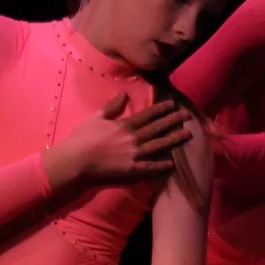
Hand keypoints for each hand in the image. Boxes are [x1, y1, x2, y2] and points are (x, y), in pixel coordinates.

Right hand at [51, 93, 188, 187]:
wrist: (75, 160)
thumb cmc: (82, 138)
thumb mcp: (96, 118)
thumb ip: (112, 107)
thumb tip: (124, 94)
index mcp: (124, 125)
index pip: (148, 115)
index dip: (162, 109)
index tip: (173, 105)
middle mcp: (133, 138)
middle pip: (157, 128)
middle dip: (174, 121)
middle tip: (188, 116)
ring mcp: (134, 154)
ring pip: (158, 145)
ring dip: (174, 140)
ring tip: (188, 135)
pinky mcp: (131, 169)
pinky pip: (150, 167)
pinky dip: (161, 165)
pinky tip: (172, 163)